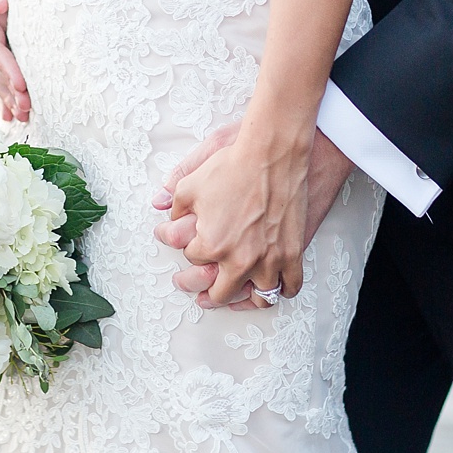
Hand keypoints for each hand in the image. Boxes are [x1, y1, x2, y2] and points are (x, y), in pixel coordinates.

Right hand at [0, 0, 28, 120]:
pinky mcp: (4, 28)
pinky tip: (13, 104)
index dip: (7, 68)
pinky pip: (3, 60)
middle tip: (29, 111)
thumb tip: (0, 7)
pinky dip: (7, 82)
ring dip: (8, 92)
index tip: (23, 87)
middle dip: (9, 88)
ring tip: (24, 117)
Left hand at [155, 125, 355, 309]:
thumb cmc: (233, 165)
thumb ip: (174, 202)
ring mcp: (269, 260)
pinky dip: (281, 291)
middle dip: (204, 291)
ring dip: (245, 299)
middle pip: (220, 292)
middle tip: (196, 290)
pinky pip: (290, 286)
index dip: (186, 248)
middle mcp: (240, 259)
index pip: (192, 259)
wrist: (274, 153)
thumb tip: (159, 207)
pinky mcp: (293, 253)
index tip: (182, 243)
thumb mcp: (192, 183)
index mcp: (212, 244)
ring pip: (258, 297)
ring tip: (234, 296)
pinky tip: (272, 287)